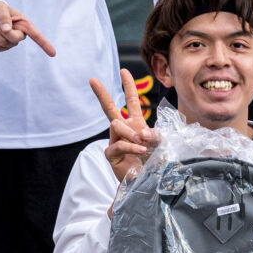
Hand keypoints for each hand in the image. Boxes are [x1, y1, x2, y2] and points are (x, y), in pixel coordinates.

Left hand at [0, 0, 56, 54]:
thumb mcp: (0, 8)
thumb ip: (4, 18)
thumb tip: (7, 30)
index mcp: (24, 24)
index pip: (36, 35)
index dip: (45, 44)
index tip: (53, 54)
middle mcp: (20, 34)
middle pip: (13, 39)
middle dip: (0, 32)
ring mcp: (11, 41)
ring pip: (3, 44)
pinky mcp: (3, 46)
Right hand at [91, 72, 157, 187]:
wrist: (148, 181)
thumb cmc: (154, 161)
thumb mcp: (160, 144)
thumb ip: (153, 135)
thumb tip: (141, 132)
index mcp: (135, 123)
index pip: (130, 101)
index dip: (128, 86)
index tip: (123, 71)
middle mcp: (123, 129)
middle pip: (109, 108)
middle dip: (101, 93)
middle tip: (92, 80)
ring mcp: (115, 141)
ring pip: (116, 125)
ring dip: (129, 132)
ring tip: (141, 143)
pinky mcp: (111, 154)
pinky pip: (118, 144)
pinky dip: (130, 146)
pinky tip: (140, 151)